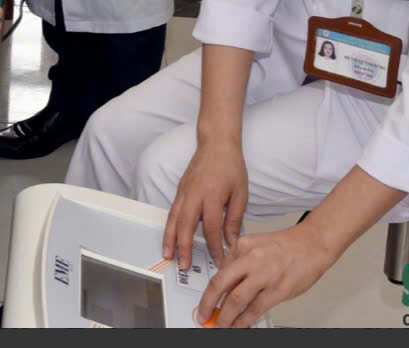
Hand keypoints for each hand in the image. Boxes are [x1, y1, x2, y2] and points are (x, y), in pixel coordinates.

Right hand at [163, 140, 247, 268]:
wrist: (216, 142)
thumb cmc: (231, 166)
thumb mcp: (240, 193)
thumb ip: (234, 219)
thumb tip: (231, 242)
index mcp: (212, 195)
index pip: (211, 227)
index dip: (214, 247)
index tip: (219, 261)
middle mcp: (194, 194)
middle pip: (186, 225)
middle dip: (184, 247)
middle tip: (184, 266)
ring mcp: (184, 191)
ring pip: (174, 219)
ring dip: (170, 239)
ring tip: (168, 255)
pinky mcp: (180, 190)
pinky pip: (172, 211)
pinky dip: (169, 226)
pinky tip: (170, 238)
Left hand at [197, 221, 335, 328]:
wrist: (312, 244)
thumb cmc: (286, 246)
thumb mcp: (255, 245)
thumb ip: (239, 261)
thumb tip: (225, 284)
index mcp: (243, 245)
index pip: (219, 270)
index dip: (209, 290)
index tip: (204, 301)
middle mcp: (251, 258)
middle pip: (220, 284)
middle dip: (207, 303)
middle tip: (202, 315)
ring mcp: (264, 275)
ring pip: (236, 299)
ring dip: (225, 317)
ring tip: (220, 325)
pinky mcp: (278, 290)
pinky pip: (255, 309)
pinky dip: (244, 320)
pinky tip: (239, 326)